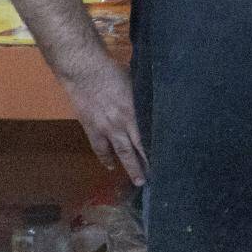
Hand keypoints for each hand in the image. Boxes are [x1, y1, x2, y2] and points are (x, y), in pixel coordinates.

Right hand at [66, 61, 146, 185]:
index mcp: (134, 112)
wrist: (83, 72)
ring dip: (129, 167)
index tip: (167, 162)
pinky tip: (111, 167)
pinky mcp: (91, 128)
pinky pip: (99, 148)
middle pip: (136, 149)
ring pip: (119, 153)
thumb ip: (143, 102)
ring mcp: (104, 128)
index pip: (147, 137)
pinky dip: (105, 158)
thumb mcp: (135, 85)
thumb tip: (155, 111)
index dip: (156, 151)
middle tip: (155, 179)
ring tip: (138, 180)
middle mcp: (121, 124)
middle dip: (145, 165)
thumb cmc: (112, 72)